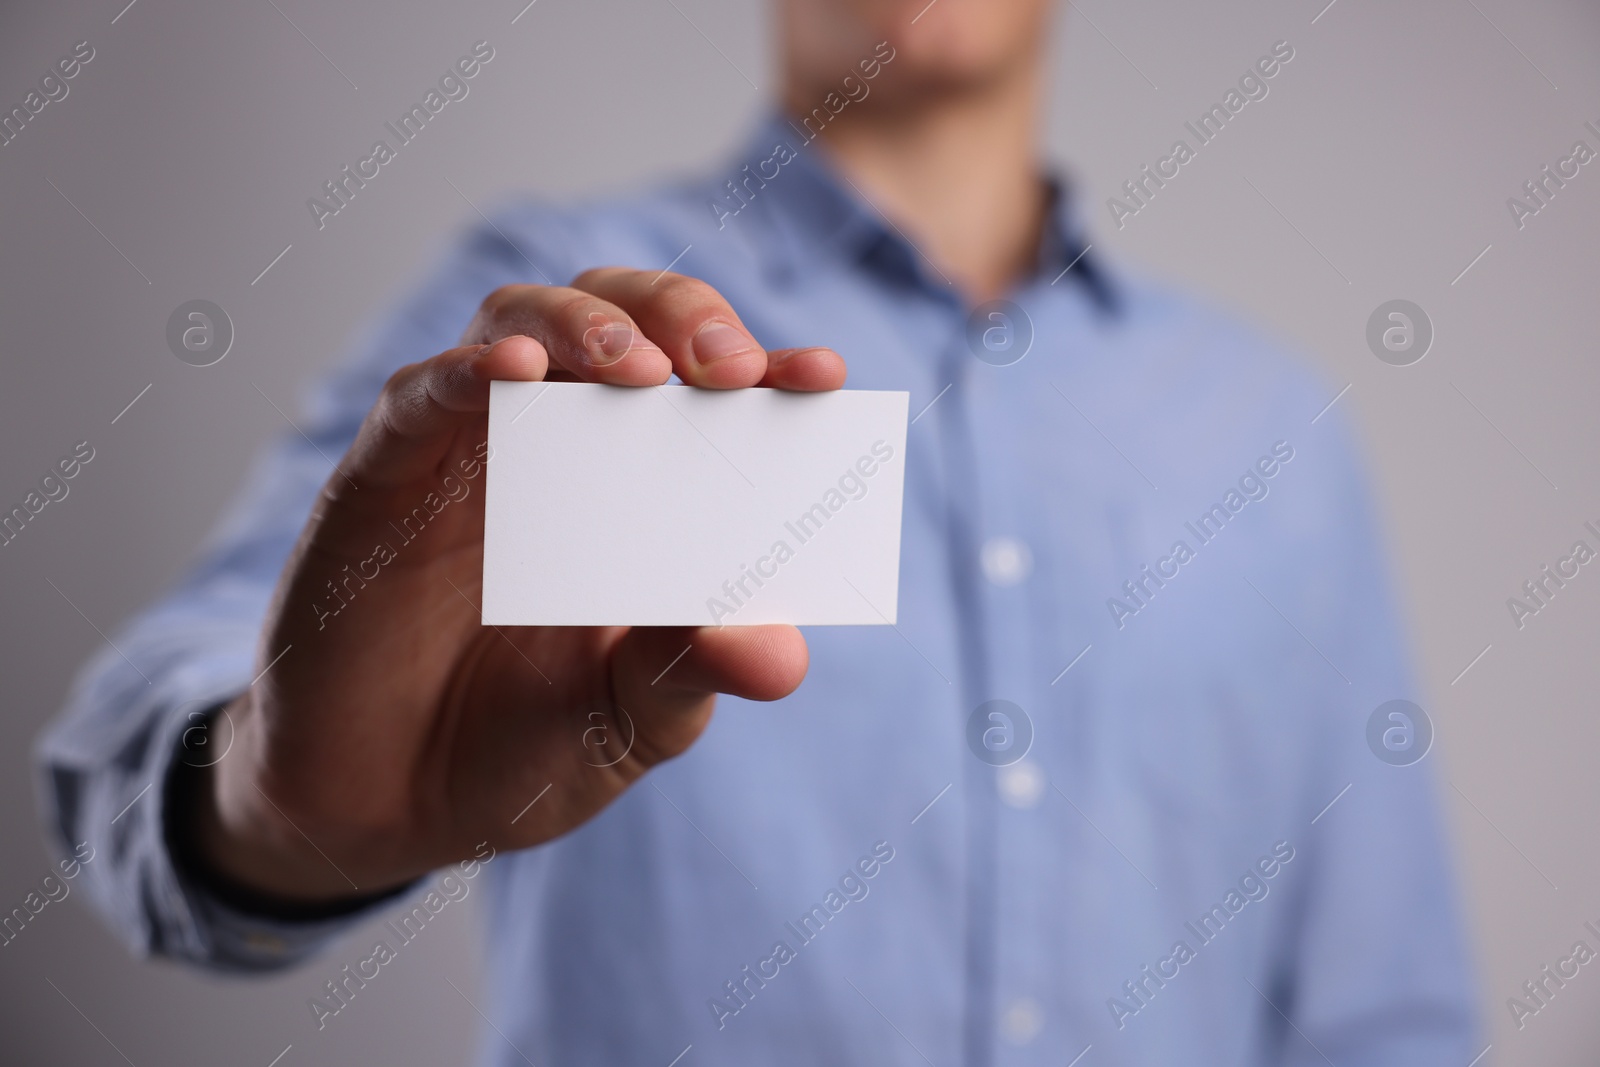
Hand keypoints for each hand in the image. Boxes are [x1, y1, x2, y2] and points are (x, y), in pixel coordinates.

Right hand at [190, 269, 846, 901]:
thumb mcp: (628, 722)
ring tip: (634, 367)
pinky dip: (466, 373)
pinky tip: (516, 375)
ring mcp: (466, 454)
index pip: (707, 396)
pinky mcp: (381, 478)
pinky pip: (418, 397)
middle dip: (681, 319)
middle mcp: (557, 450)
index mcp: (637, 493)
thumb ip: (693, 673)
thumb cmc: (516, 750)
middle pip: (620, 320)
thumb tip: (782, 654)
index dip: (767, 373)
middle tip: (730, 367)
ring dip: (583, 327)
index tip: (825, 378)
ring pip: (521, 324)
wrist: (383, 809)